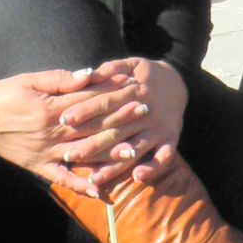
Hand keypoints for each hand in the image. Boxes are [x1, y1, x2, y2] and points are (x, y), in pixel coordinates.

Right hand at [0, 68, 142, 195]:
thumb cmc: (7, 94)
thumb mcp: (32, 80)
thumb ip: (61, 79)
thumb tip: (90, 75)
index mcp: (51, 109)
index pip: (90, 102)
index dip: (114, 96)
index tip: (136, 90)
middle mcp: (52, 134)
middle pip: (92, 128)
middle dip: (120, 120)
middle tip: (145, 113)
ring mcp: (46, 153)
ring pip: (83, 154)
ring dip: (109, 154)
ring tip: (133, 151)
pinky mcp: (39, 167)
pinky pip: (61, 179)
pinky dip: (79, 186)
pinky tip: (99, 191)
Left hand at [80, 58, 189, 190]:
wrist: (180, 81)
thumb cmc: (147, 74)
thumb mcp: (131, 64)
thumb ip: (110, 68)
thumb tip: (87, 74)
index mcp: (135, 91)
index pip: (105, 102)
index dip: (84, 111)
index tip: (63, 120)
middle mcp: (147, 111)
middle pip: (116, 130)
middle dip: (91, 145)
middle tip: (68, 155)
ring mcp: (160, 127)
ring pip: (135, 148)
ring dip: (114, 165)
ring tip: (94, 178)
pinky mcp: (172, 138)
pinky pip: (164, 157)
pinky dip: (153, 168)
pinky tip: (136, 177)